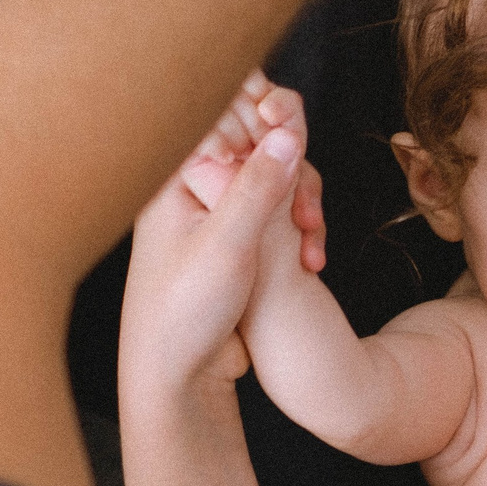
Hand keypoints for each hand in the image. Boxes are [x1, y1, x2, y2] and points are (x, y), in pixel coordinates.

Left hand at [120, 75, 323, 402]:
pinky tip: (309, 260)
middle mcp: (195, 184)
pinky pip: (280, 208)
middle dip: (295, 168)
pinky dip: (301, 225)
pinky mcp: (237, 236)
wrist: (178, 375)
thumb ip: (259, 186)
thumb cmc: (183, 311)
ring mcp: (218, 209)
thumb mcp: (227, 246)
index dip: (267, 114)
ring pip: (277, 174)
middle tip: (305, 213)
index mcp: (177, 174)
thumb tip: (289, 131)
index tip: (296, 137)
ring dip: (303, 202)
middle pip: (260, 139)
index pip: (225, 110)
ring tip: (309, 244)